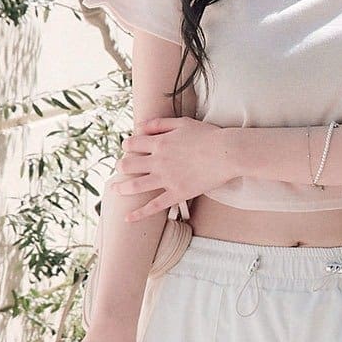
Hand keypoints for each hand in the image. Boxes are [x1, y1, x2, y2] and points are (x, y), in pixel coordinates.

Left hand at [113, 117, 230, 220]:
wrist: (227, 153)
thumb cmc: (208, 136)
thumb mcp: (182, 123)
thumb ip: (159, 123)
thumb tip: (140, 126)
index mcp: (159, 143)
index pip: (132, 143)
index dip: (127, 145)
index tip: (127, 148)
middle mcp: (158, 161)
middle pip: (128, 164)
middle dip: (121, 166)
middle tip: (120, 168)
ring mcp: (166, 179)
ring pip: (136, 186)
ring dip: (121, 187)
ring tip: (114, 189)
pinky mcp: (177, 194)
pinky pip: (154, 206)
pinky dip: (139, 213)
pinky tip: (127, 218)